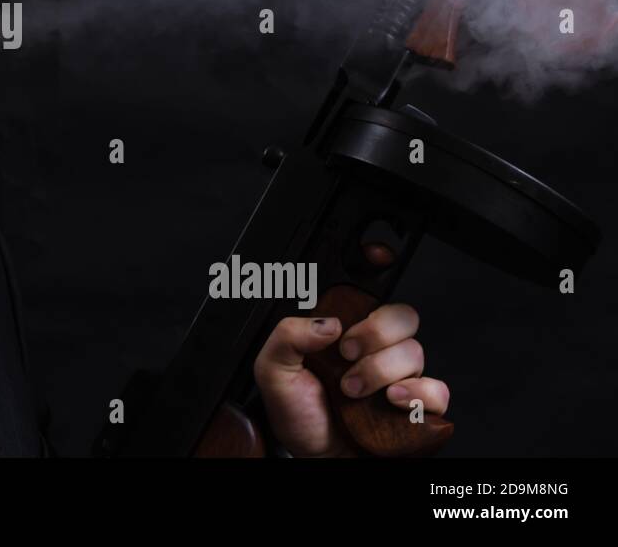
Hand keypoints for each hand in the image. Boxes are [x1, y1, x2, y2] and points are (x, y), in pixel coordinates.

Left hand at [251, 245, 450, 456]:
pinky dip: (417, 392)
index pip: (369, 289)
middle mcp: (376, 347)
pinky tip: (391, 399)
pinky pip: (437, 388)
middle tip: (347, 353)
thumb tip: (326, 323)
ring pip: (415, 350)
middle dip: (376, 331)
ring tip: (354, 390)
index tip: (378, 254)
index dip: (378, 264)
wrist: (315, 458)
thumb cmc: (298, 413)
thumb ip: (286, 337)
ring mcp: (400, 374)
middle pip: (401, 315)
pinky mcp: (419, 405)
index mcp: (343, 330)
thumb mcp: (273, 371)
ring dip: (382, 370)